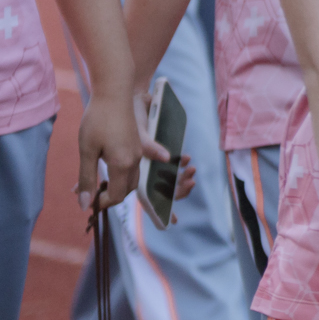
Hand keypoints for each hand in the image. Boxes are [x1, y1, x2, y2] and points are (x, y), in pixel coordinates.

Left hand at [78, 90, 147, 211]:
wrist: (115, 92)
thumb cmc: (98, 119)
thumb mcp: (87, 150)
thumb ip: (87, 179)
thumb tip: (85, 205)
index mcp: (122, 165)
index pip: (115, 196)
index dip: (100, 203)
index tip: (85, 200)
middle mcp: (135, 161)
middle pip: (126, 191)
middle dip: (110, 197)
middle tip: (90, 193)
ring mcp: (138, 152)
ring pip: (131, 180)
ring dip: (116, 186)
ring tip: (96, 181)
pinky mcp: (138, 144)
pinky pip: (132, 168)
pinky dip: (120, 175)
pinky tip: (105, 165)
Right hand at [127, 89, 199, 205]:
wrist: (127, 96)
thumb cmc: (126, 115)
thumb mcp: (137, 130)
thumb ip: (149, 146)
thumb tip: (167, 157)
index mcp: (129, 171)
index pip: (144, 197)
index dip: (156, 210)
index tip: (171, 222)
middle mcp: (138, 169)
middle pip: (159, 190)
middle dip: (177, 191)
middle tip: (191, 184)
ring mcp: (146, 161)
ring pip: (167, 179)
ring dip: (181, 179)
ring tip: (192, 172)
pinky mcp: (153, 152)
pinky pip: (170, 164)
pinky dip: (180, 164)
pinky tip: (187, 160)